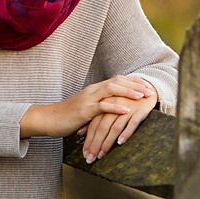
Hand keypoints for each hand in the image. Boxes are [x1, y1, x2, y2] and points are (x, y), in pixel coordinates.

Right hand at [21, 75, 144, 139]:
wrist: (49, 119)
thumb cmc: (68, 116)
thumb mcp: (87, 108)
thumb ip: (100, 106)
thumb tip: (115, 109)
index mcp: (95, 89)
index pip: (118, 80)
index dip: (133, 81)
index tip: (148, 84)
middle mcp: (93, 90)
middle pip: (118, 82)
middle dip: (136, 85)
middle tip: (150, 90)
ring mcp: (88, 99)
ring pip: (111, 90)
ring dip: (129, 92)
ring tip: (142, 97)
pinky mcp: (84, 110)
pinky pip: (102, 106)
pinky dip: (115, 107)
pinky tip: (126, 109)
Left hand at [80, 76, 158, 162]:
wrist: (146, 90)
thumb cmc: (125, 102)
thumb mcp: (109, 108)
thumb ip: (95, 119)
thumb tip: (80, 132)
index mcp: (105, 105)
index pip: (93, 125)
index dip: (88, 139)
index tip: (85, 153)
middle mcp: (114, 107)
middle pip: (102, 127)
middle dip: (95, 144)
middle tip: (90, 158)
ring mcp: (127, 109)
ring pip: (114, 127)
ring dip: (107, 142)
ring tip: (101, 154)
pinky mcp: (139, 111)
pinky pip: (132, 123)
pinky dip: (126, 132)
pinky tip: (120, 142)